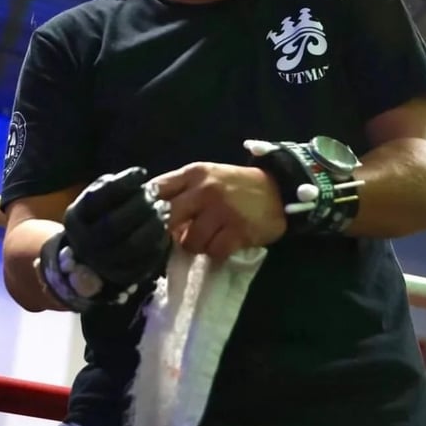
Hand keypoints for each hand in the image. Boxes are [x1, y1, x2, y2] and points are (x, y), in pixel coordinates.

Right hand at [64, 167, 171, 288]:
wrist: (88, 256)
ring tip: (164, 208)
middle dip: (139, 206)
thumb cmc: (98, 216)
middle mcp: (83, 243)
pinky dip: (158, 244)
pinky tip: (164, 228)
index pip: (98, 199)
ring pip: (131, 245)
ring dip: (153, 225)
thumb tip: (137, 177)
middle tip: (155, 193)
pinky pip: (143, 262)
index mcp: (75, 218)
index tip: (141, 172)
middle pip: (114, 224)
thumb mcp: (95, 198)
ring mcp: (101, 263)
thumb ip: (110, 187)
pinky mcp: (121, 277)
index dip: (122, 184)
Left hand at [152, 162, 286, 260]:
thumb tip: (154, 217)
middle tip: (177, 237)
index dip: (146, 209)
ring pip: (190, 241)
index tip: (145, 222)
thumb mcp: (208, 177)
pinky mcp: (238, 231)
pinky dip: (216, 253)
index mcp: (194, 173)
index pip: (156, 190)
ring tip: (209, 238)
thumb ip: (182, 191)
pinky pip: (213, 252)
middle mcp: (205, 189)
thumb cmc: (236, 186)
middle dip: (168, 233)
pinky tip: (224, 243)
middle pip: (167, 219)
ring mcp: (222, 210)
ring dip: (196, 245)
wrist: (279, 190)